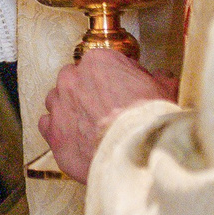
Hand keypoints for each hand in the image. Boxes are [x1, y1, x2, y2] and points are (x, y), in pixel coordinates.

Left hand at [37, 46, 178, 181]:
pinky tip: (76, 139)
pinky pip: (47, 125)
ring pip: (57, 100)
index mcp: (100, 62)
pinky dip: (58, 130)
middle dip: (86, 92)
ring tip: (89, 125)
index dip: (114, 79)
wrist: (135, 153)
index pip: (102, 63)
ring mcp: (59, 105)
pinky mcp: (53, 132)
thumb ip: (158, 79)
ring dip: (69, 109)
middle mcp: (73, 78)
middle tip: (105, 109)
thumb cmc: (150, 121)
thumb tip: (160, 77)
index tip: (122, 91)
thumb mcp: (166, 91)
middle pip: (74, 79)